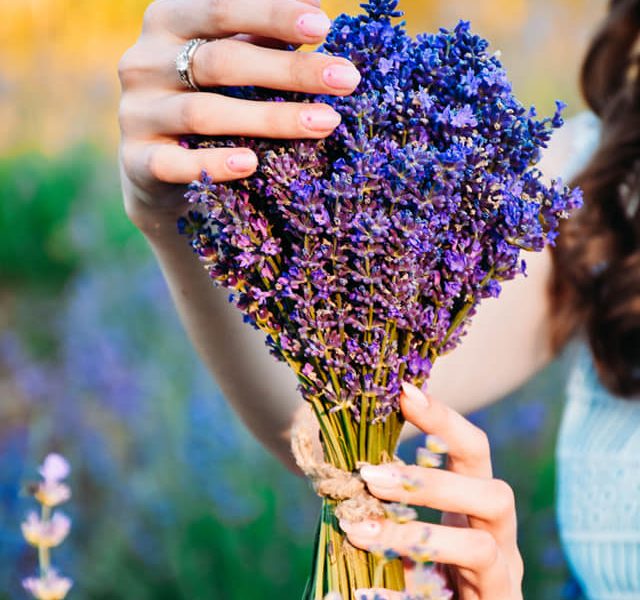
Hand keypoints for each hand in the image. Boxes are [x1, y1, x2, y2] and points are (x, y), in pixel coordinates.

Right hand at [117, 0, 360, 233]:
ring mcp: (137, 113)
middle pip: (221, 62)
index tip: (324, 26)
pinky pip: (175, 163)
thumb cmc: (205, 99)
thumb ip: (260, 35)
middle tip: (347, 80)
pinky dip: (214, 163)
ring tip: (325, 123)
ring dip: (270, 119)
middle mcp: (144, 62)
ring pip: (205, 113)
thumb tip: (314, 6)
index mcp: (167, 21)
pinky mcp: (138, 161)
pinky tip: (252, 163)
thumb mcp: (227, 58)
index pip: (221, 8)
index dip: (272, 13)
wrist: (156, 166)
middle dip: (290, 70)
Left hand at [341, 383, 523, 599]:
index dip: (445, 421)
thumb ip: (388, 504)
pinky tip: (364, 592)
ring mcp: (503, 579)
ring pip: (480, 547)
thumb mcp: (410, 532)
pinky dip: (404, 595)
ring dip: (415, 535)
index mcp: (478, 507)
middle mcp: (499, 538)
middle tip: (370, 476)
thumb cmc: (429, 576)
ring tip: (360, 530)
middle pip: (495, 494)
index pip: (474, 453)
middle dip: (432, 482)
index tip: (405, 393)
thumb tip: (343, 467)